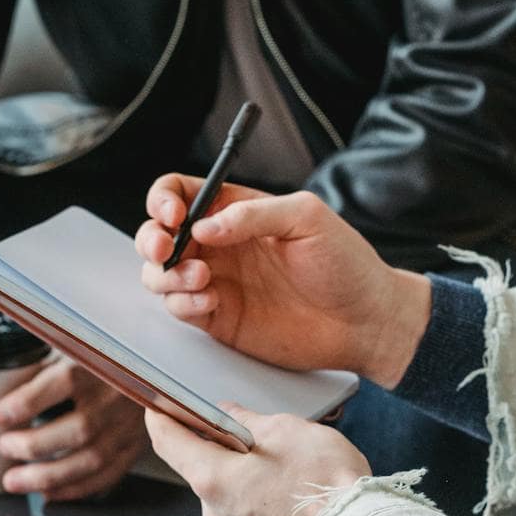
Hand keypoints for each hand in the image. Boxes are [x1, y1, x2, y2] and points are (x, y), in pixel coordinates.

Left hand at [0, 355, 147, 501]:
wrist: (156, 370)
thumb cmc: (108, 359)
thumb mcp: (79, 348)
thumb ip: (48, 367)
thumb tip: (5, 389)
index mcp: (102, 364)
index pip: (64, 382)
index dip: (27, 403)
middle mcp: (119, 397)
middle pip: (78, 430)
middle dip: (33, 446)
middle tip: (5, 447)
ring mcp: (131, 426)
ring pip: (91, 460)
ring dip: (48, 477)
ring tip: (16, 480)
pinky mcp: (136, 447)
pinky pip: (107, 475)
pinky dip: (75, 489)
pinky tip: (50, 492)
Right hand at [136, 178, 430, 387]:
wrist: (365, 321)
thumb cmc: (346, 263)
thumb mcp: (307, 219)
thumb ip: (254, 213)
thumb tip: (204, 224)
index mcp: (237, 210)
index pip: (182, 193)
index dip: (164, 200)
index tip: (173, 214)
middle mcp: (220, 245)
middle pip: (159, 233)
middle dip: (151, 238)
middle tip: (166, 246)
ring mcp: (217, 282)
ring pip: (160, 274)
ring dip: (165, 274)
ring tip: (200, 277)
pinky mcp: (219, 319)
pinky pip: (180, 308)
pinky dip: (182, 304)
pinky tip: (209, 301)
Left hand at [143, 403, 369, 515]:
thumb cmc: (324, 483)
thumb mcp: (284, 430)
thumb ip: (247, 420)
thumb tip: (230, 414)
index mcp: (213, 479)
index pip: (168, 443)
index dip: (161, 418)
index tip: (157, 406)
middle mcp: (216, 513)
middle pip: (202, 467)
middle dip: (221, 444)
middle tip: (251, 427)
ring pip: (228, 489)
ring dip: (243, 470)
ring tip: (284, 458)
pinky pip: (248, 509)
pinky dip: (259, 493)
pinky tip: (289, 483)